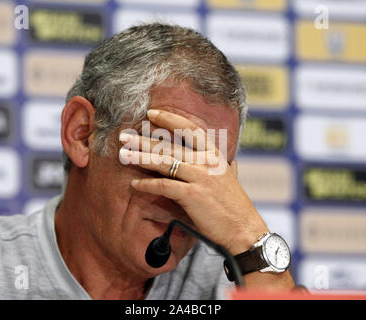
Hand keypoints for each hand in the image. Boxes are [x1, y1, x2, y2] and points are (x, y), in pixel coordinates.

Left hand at [119, 109, 268, 254]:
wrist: (242, 228)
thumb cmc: (235, 206)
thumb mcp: (233, 180)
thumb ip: (229, 168)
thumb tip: (232, 162)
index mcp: (214, 154)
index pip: (190, 129)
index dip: (169, 119)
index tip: (151, 113)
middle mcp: (206, 161)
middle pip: (169, 145)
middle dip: (144, 140)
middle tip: (124, 136)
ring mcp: (199, 177)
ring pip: (163, 162)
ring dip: (140, 158)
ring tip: (123, 155)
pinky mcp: (192, 194)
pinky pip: (164, 186)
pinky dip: (147, 185)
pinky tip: (134, 185)